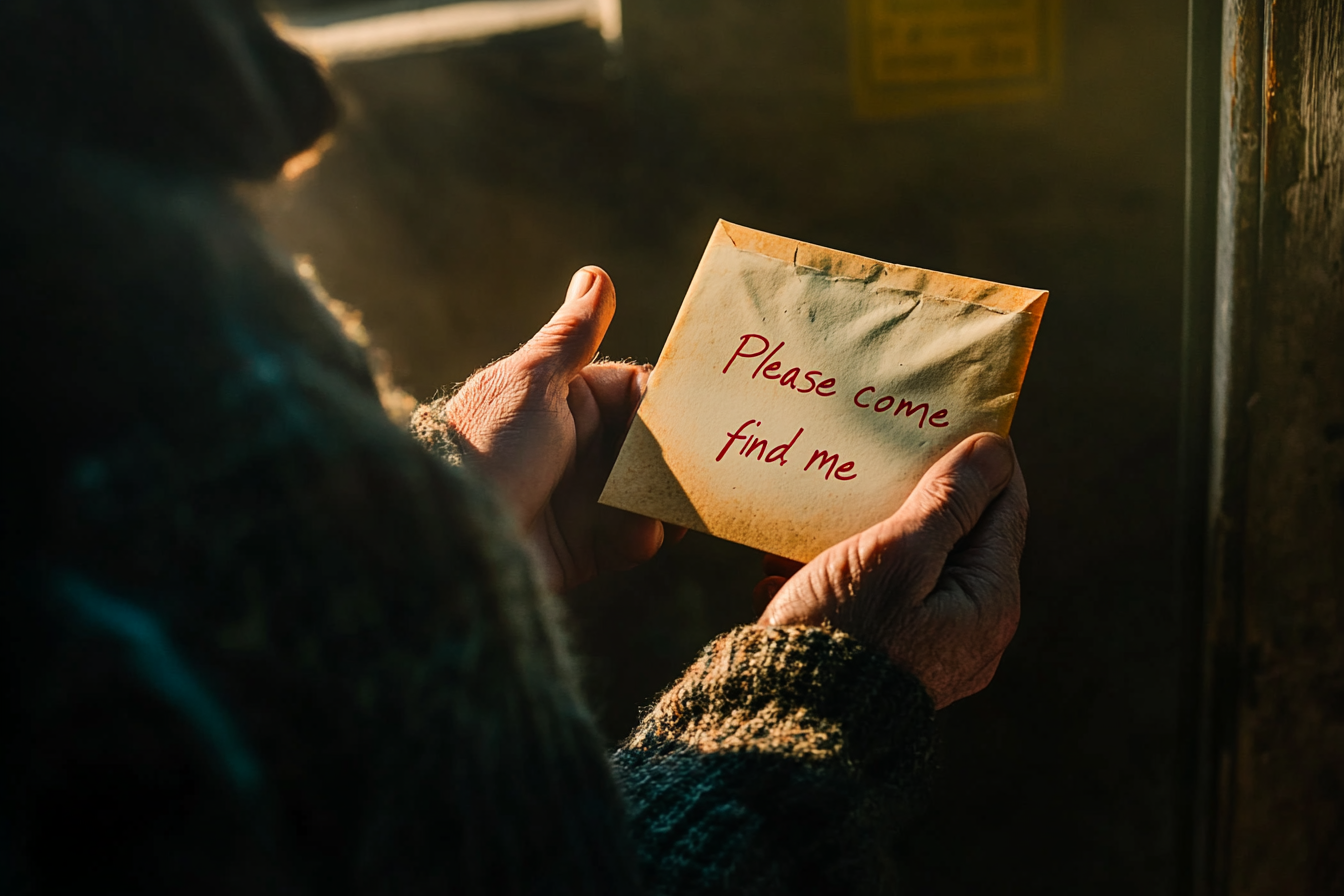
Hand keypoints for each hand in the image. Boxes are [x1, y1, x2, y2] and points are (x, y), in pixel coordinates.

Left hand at [439, 267, 679, 590]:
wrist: (454, 540)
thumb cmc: (488, 448)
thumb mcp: (531, 382)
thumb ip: (572, 335)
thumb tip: (597, 275)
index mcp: (564, 401)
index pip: (634, 390)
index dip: (665, 397)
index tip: (694, 407)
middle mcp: (578, 447)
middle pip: (650, 442)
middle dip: (678, 450)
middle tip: (710, 456)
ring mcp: (584, 497)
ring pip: (650, 490)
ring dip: (667, 495)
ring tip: (680, 500)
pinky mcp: (587, 547)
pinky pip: (636, 536)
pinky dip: (644, 532)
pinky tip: (643, 530)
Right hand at [756, 434, 1026, 708]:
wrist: (788, 721)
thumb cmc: (846, 632)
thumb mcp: (897, 553)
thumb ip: (949, 502)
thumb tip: (996, 451)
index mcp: (988, 601)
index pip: (1007, 507)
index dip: (981, 460)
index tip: (946, 420)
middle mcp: (970, 629)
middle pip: (956, 537)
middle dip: (912, 495)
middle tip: (875, 458)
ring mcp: (927, 649)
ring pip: (907, 566)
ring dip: (864, 534)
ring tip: (818, 514)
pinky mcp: (882, 660)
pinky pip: (871, 600)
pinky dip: (837, 575)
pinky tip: (789, 567)